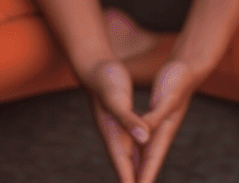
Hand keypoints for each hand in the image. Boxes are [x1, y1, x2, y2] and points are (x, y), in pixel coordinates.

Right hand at [82, 59, 151, 182]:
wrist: (93, 66)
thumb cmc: (104, 80)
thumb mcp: (118, 99)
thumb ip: (129, 120)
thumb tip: (144, 138)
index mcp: (114, 135)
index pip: (124, 169)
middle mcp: (115, 137)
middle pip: (125, 169)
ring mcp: (117, 131)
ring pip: (129, 159)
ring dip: (135, 174)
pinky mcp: (122, 122)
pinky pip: (131, 146)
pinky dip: (137, 158)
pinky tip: (141, 158)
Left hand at [134, 59, 197, 182]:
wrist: (188, 68)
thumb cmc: (178, 81)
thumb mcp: (166, 98)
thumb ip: (155, 116)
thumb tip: (144, 136)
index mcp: (164, 129)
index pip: (152, 159)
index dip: (144, 177)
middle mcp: (163, 131)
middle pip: (149, 160)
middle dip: (143, 177)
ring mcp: (161, 125)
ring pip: (147, 151)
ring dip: (141, 166)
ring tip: (134, 180)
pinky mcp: (157, 117)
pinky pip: (146, 139)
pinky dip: (140, 150)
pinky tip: (136, 151)